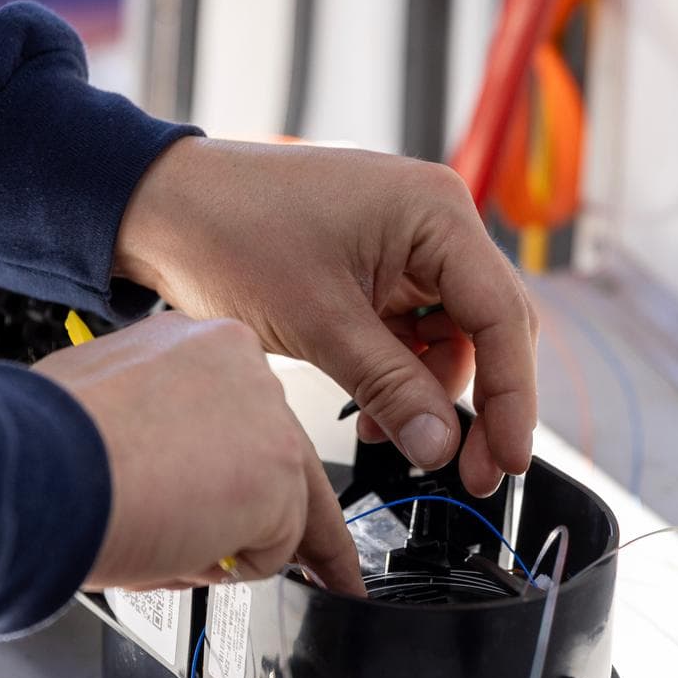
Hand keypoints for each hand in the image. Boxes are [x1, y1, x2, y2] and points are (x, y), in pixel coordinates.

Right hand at [31, 312, 363, 595]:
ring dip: (228, 546)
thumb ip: (152, 427)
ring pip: (278, 509)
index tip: (254, 486)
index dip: (247, 463)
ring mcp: (269, 419)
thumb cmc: (46, 444)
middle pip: (286, 455)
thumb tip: (159, 465)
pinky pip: (270, 551)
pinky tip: (176, 548)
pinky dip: (227, 569)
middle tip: (330, 571)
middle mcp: (243, 367)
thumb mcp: (103, 406)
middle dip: (294, 518)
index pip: (244, 412)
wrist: (39, 465)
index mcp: (196, 343)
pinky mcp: (279, 475)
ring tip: (163, 544)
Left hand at [114, 138, 536, 496]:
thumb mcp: (318, 322)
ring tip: (386, 435)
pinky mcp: (381, 266)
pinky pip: (413, 332)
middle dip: (481, 402)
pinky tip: (369, 410)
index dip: (513, 396)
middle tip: (474, 471)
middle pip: (488, 327)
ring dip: (428, 394)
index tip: (508, 459)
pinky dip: (399, 376)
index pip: (501, 315)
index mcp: (435, 213)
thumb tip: (444, 448)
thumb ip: (391, 387)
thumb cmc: (230, 233)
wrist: (164, 207)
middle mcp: (434, 221)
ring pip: (451, 338)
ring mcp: (408, 244)